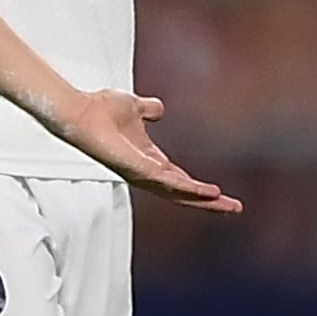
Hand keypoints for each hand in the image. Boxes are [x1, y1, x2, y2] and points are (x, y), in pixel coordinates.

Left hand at [54, 89, 241, 214]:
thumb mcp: (135, 107)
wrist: (81, 111)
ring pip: (177, 193)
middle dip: (209, 202)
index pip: (180, 180)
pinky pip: (167, 183)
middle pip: (183, 193)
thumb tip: (159, 109)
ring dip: (202, 199)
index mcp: (149, 161)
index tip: (222, 194)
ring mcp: (141, 173)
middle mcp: (146, 172)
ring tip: (225, 203)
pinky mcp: (136, 169)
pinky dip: (188, 188)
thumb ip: (148, 110)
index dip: (201, 188)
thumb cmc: (100, 111)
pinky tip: (206, 191)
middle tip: (235, 208)